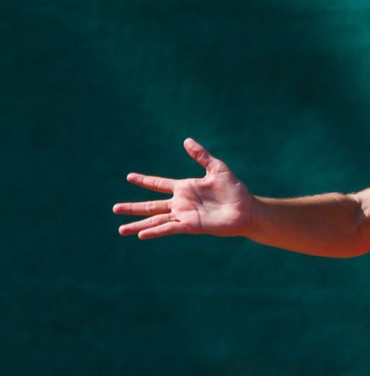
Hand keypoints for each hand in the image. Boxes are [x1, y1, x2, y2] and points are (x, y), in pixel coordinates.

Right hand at [114, 139, 252, 238]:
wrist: (247, 209)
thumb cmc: (235, 190)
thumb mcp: (218, 168)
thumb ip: (201, 156)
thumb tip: (186, 140)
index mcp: (185, 188)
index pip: (159, 184)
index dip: (145, 180)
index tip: (129, 176)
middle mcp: (181, 202)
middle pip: (151, 205)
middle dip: (133, 207)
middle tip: (115, 208)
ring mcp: (185, 215)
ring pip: (156, 219)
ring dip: (138, 224)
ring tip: (121, 229)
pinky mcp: (191, 225)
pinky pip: (169, 228)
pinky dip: (155, 231)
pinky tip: (142, 235)